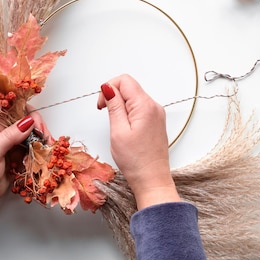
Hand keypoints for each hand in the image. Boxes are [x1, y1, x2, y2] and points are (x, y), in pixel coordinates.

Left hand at [0, 113, 41, 238]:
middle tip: (46, 142)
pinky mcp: (16, 160)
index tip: (39, 128)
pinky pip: (31, 153)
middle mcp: (3, 134)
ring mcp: (10, 147)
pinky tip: (40, 159)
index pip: (17, 112)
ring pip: (32, 139)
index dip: (31, 116)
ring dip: (40, 145)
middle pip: (28, 125)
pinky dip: (38, 155)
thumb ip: (10, 135)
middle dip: (39, 132)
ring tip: (45, 152)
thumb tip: (28, 120)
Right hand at [97, 74, 179, 209]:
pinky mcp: (156, 122)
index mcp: (145, 106)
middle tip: (105, 114)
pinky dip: (128, 112)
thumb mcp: (118, 131)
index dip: (109, 88)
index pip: (124, 80)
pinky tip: (124, 128)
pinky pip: (140, 108)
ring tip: (115, 125)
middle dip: (114, 96)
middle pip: (130, 87)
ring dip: (120, 105)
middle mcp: (154, 106)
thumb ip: (114, 106)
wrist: (152, 179)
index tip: (102, 105)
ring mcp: (157, 114)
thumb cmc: (135, 160)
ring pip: (134, 97)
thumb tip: (108, 87)